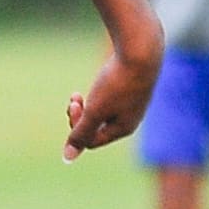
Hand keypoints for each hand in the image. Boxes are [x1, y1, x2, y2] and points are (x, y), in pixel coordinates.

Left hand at [62, 45, 157, 160]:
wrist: (141, 50)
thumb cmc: (117, 82)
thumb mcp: (95, 110)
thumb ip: (80, 133)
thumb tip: (67, 159)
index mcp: (124, 129)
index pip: (91, 141)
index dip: (76, 126)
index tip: (72, 104)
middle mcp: (131, 119)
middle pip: (96, 128)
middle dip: (80, 116)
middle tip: (73, 99)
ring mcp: (133, 104)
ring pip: (102, 112)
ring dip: (86, 105)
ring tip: (77, 95)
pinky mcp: (133, 88)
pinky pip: (110, 99)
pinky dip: (98, 94)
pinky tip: (98, 82)